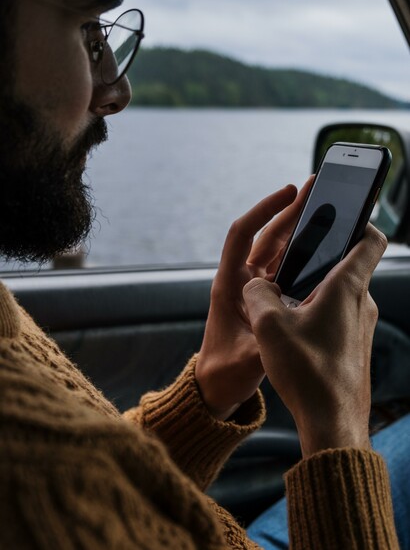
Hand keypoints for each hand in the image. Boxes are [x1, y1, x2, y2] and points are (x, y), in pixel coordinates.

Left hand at [195, 180, 312, 419]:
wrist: (216, 384)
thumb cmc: (223, 371)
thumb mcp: (247, 359)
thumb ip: (268, 343)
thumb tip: (292, 327)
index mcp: (229, 285)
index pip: (242, 235)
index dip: (263, 210)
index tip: (288, 192)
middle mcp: (241, 279)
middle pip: (265, 235)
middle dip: (288, 210)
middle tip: (314, 188)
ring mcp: (253, 287)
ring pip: (277, 248)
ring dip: (297, 227)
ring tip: (322, 207)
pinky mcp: (265, 297)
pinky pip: (284, 266)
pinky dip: (301, 253)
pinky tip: (321, 245)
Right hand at [243, 224, 386, 456]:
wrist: (333, 424)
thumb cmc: (307, 373)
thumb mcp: (269, 327)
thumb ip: (258, 294)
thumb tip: (256, 283)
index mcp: (347, 288)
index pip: (371, 239)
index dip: (358, 220)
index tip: (338, 216)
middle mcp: (361, 303)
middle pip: (350, 264)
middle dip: (321, 256)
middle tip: (292, 257)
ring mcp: (361, 326)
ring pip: (341, 292)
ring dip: (316, 288)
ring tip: (287, 296)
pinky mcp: (355, 345)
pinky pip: (340, 316)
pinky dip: (319, 311)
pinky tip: (295, 328)